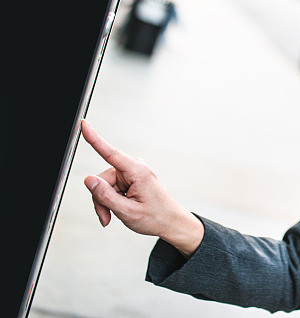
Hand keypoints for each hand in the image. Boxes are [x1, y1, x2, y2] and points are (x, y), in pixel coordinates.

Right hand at [81, 119, 203, 257]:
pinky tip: (118, 210)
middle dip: (100, 199)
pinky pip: (111, 187)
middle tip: (106, 218)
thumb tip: (88, 179)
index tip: (84, 124)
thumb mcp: (127, 211)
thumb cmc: (154, 217)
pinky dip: (111, 200)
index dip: (94, 138)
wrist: (170, 222)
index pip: (111, 153)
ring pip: (104, 185)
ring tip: (112, 217)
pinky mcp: (131, 178)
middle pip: (102, 179)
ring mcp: (133, 172)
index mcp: (137, 172)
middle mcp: (135, 168)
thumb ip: (105, 196)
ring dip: (105, 202)